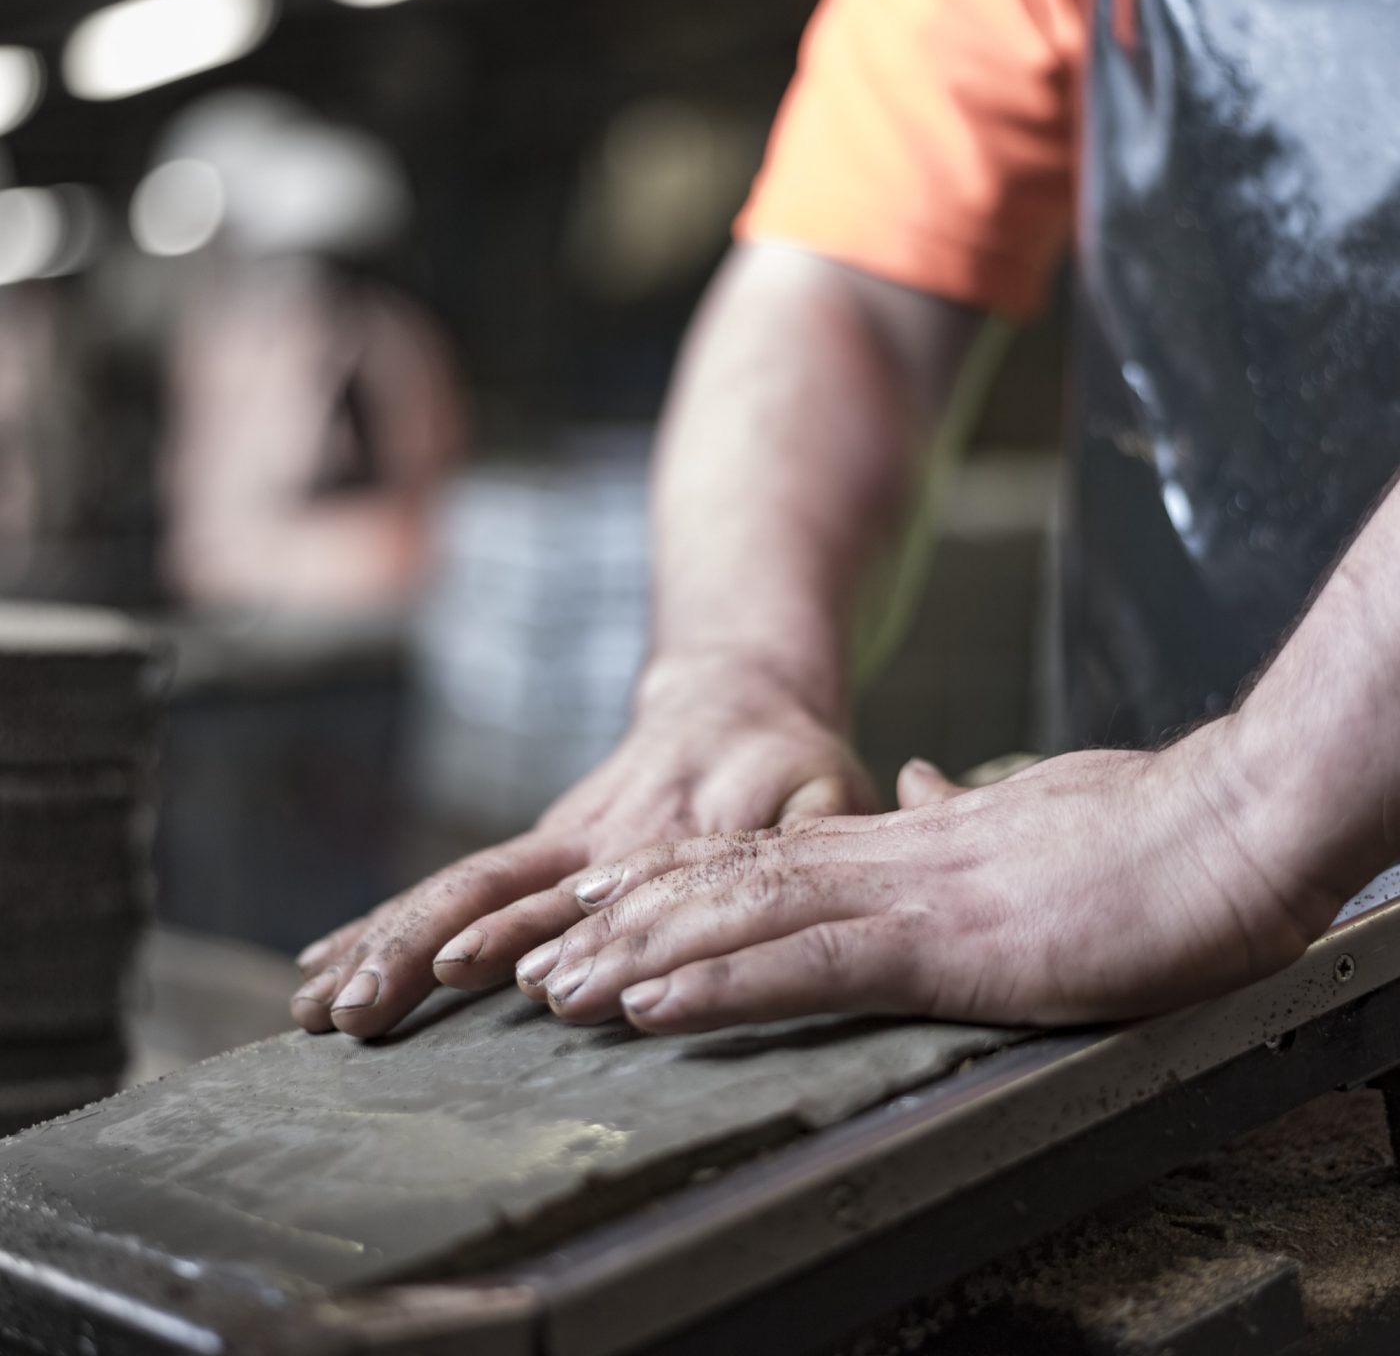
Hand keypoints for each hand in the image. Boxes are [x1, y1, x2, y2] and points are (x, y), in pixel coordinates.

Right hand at [291, 652, 875, 1036]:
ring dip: (380, 943)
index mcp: (656, 837)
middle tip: (351, 1012)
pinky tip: (325, 965)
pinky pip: (452, 885)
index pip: (576, 891)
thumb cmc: (791, 763)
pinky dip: (384, 923)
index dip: (518, 932)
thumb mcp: (826, 796)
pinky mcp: (537, 849)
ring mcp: (553, 843)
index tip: (453, 972)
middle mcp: (589, 842)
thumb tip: (789, 903)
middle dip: (412, 948)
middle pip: (486, 890)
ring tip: (310, 1006)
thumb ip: (812, 842)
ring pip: (453, 889)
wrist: (736, 699)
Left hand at [517, 721, 1343, 1032]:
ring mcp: (906, 896)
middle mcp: (882, 862)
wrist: (1225, 826)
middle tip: (532, 961)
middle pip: (723, 888)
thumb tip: (910, 788)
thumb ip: (951, 810)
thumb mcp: (1024, 815)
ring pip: (739, 920)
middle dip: (620, 928)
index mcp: (902, 844)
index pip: (760, 860)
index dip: (669, 885)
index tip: (599, 907)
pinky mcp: (944, 940)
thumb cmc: (1141, 832)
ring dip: (638, 957)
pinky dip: (718, 984)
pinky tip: (652, 1003)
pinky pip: (806, 963)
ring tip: (553, 987)